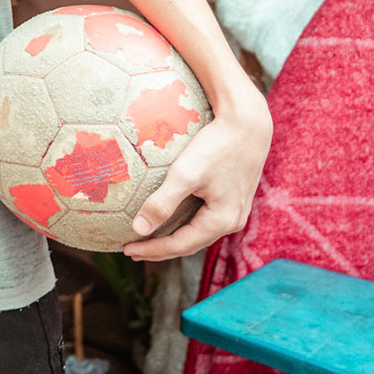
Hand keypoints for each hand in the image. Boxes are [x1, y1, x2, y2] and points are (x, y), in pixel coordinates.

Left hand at [121, 96, 271, 261]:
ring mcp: (235, 210)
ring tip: (148, 238)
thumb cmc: (216, 147)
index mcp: (222, 221)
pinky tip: (172, 218)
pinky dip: (185, 224)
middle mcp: (233, 221)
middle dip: (161, 248)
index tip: (127, 249)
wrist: (247, 123)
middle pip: (190, 244)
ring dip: (173, 238)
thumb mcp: (186, 174)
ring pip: (199, 233)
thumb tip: (139, 229)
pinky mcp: (234, 198)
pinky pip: (205, 219)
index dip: (152, 250)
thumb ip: (162, 203)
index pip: (180, 246)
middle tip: (133, 249)